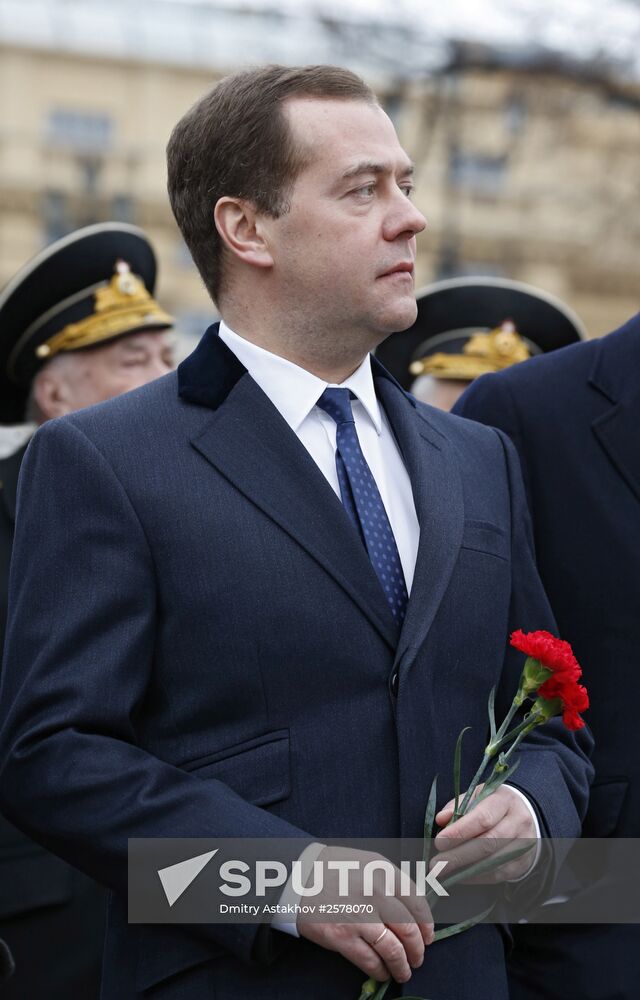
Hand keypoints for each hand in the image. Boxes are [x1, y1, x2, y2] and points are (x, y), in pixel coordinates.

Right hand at [297, 846, 433, 983]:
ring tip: (403, 971)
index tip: (428, 936)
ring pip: (394, 949)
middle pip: (409, 929)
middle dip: (418, 949)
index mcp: (382, 871)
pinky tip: (383, 972)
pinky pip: (371, 961)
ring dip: (402, 965)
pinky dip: (381, 970)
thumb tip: (412, 909)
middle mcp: (375, 892)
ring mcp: (359, 915)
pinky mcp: (342, 937)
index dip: (426, 924)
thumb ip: (388, 881)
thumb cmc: (331, 868)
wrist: (295, 876)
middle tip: (418, 958)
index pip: (417, 902)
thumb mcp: (365, 862)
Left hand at [433, 785, 536, 881]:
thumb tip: (440, 819)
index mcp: (504, 800)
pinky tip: (458, 875)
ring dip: (464, 869)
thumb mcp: (477, 797)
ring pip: (493, 862)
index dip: (459, 832)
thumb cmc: (493, 806)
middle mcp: (518, 822)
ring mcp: (524, 844)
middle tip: (436, 864)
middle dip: (459, 855)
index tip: (439, 842)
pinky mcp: (522, 863)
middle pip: (488, 843)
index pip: (482, 818)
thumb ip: (458, 806)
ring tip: (443, 871)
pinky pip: (497, 875)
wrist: (526, 817)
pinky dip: (475, 877)